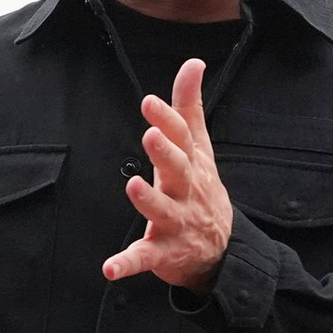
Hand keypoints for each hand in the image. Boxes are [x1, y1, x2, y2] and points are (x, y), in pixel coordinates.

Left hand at [103, 58, 231, 293]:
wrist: (222, 251)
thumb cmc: (201, 191)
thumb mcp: (200, 149)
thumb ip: (189, 108)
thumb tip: (193, 63)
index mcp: (192, 166)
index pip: (182, 139)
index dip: (167, 120)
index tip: (150, 102)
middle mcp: (186, 192)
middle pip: (178, 171)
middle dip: (165, 154)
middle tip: (151, 136)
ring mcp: (176, 223)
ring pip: (162, 212)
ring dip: (149, 201)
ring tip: (133, 186)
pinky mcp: (164, 253)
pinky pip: (145, 258)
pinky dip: (128, 263)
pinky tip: (111, 268)